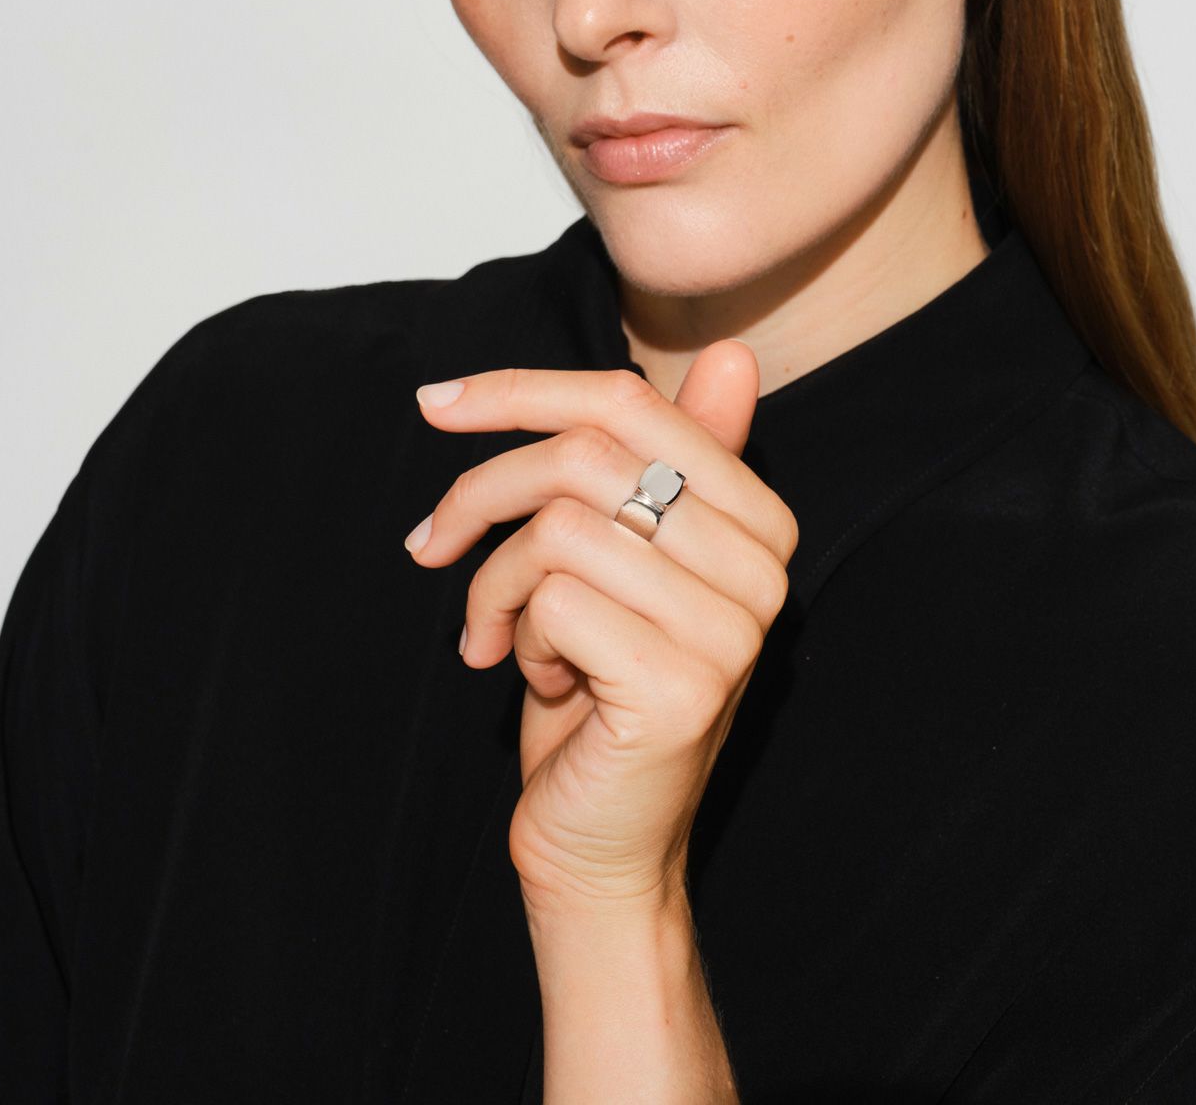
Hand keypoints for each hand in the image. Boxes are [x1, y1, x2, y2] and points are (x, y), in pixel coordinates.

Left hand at [406, 345, 798, 914]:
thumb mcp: (624, 560)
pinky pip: (552, 599)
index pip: (633, 404)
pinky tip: (536, 680)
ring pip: (558, 528)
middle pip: (584, 455)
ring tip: (503, 635)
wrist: (602, 842)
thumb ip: (667, 460)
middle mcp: (763, 566)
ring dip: (497, 584)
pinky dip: (513, 636)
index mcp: (760, 518)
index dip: (521, 390)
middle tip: (432, 545)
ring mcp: (730, 628)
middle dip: (482, 493)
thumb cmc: (598, 686)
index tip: (437, 404)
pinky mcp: (682, 686)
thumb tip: (735, 354)